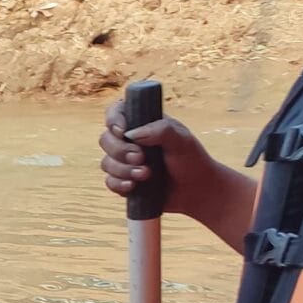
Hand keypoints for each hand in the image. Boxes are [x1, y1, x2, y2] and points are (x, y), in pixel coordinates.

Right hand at [99, 98, 226, 221]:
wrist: (197, 190)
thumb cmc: (192, 161)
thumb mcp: (182, 140)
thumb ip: (160, 130)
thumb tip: (131, 134)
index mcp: (144, 124)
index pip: (117, 112)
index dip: (113, 119)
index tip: (122, 131)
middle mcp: (131, 141)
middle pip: (106, 139)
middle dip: (120, 151)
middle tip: (141, 158)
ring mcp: (126, 162)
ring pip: (106, 162)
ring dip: (123, 170)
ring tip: (146, 175)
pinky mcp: (125, 181)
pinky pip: (110, 182)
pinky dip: (119, 184)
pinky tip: (133, 187)